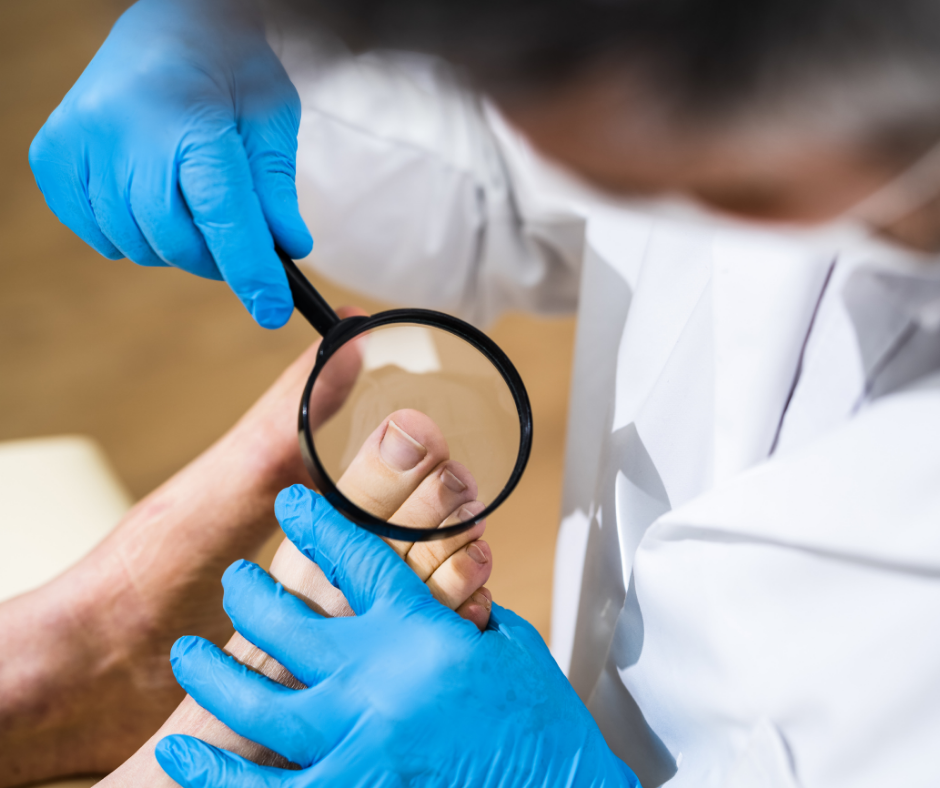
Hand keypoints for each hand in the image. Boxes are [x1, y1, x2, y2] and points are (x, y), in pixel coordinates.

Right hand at [29, 0, 307, 327]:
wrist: (168, 26)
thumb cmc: (230, 71)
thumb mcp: (272, 119)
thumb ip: (276, 190)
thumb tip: (287, 251)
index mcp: (187, 116)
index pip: (222, 215)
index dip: (250, 272)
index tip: (271, 312)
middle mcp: (122, 130)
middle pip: (174, 240)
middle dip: (216, 259)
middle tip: (237, 247)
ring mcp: (78, 143)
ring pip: (136, 244)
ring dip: (175, 247)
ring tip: (193, 206)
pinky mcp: (52, 157)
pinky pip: (100, 234)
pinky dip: (134, 235)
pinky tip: (152, 200)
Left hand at [155, 486, 639, 787]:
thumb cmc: (542, 726)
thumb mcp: (509, 646)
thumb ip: (458, 613)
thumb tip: (436, 588)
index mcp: (420, 631)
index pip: (355, 556)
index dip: (316, 523)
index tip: (290, 504)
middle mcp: (379, 678)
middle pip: (286, 622)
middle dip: (250, 594)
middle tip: (236, 582)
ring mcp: (359, 741)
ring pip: (258, 703)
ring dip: (213, 674)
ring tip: (190, 654)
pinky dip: (217, 775)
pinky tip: (182, 755)